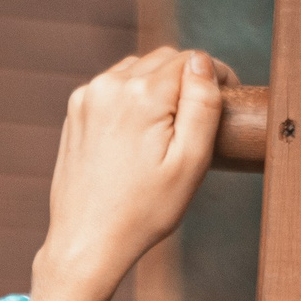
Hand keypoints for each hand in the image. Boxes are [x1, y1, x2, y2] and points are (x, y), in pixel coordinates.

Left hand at [23, 48, 231, 300]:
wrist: (88, 241)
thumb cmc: (144, 211)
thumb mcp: (190, 161)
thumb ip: (203, 104)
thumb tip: (202, 61)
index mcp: (141, 94)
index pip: (191, 60)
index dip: (214, 76)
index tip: (226, 101)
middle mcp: (109, 86)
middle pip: (163, 60)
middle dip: (184, 82)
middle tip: (197, 124)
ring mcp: (87, 97)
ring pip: (137, 69)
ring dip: (157, 87)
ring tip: (167, 131)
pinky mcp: (75, 111)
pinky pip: (113, 88)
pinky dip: (131, 99)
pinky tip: (137, 136)